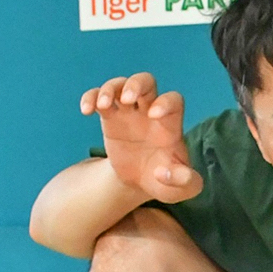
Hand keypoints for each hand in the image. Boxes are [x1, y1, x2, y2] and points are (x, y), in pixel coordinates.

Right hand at [80, 72, 203, 203]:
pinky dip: (90, 98)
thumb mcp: (180, 189)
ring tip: (102, 106)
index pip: (173, 100)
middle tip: (127, 100)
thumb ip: (186, 183)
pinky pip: (98, 98)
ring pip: (120, 84)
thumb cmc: (165, 181)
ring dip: (109, 89)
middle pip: (146, 82)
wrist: (141, 181)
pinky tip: (86, 111)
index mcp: (170, 124)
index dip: (165, 102)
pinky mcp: (110, 118)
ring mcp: (129, 112)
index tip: (154, 115)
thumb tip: (164, 173)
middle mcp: (149, 112)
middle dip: (136, 84)